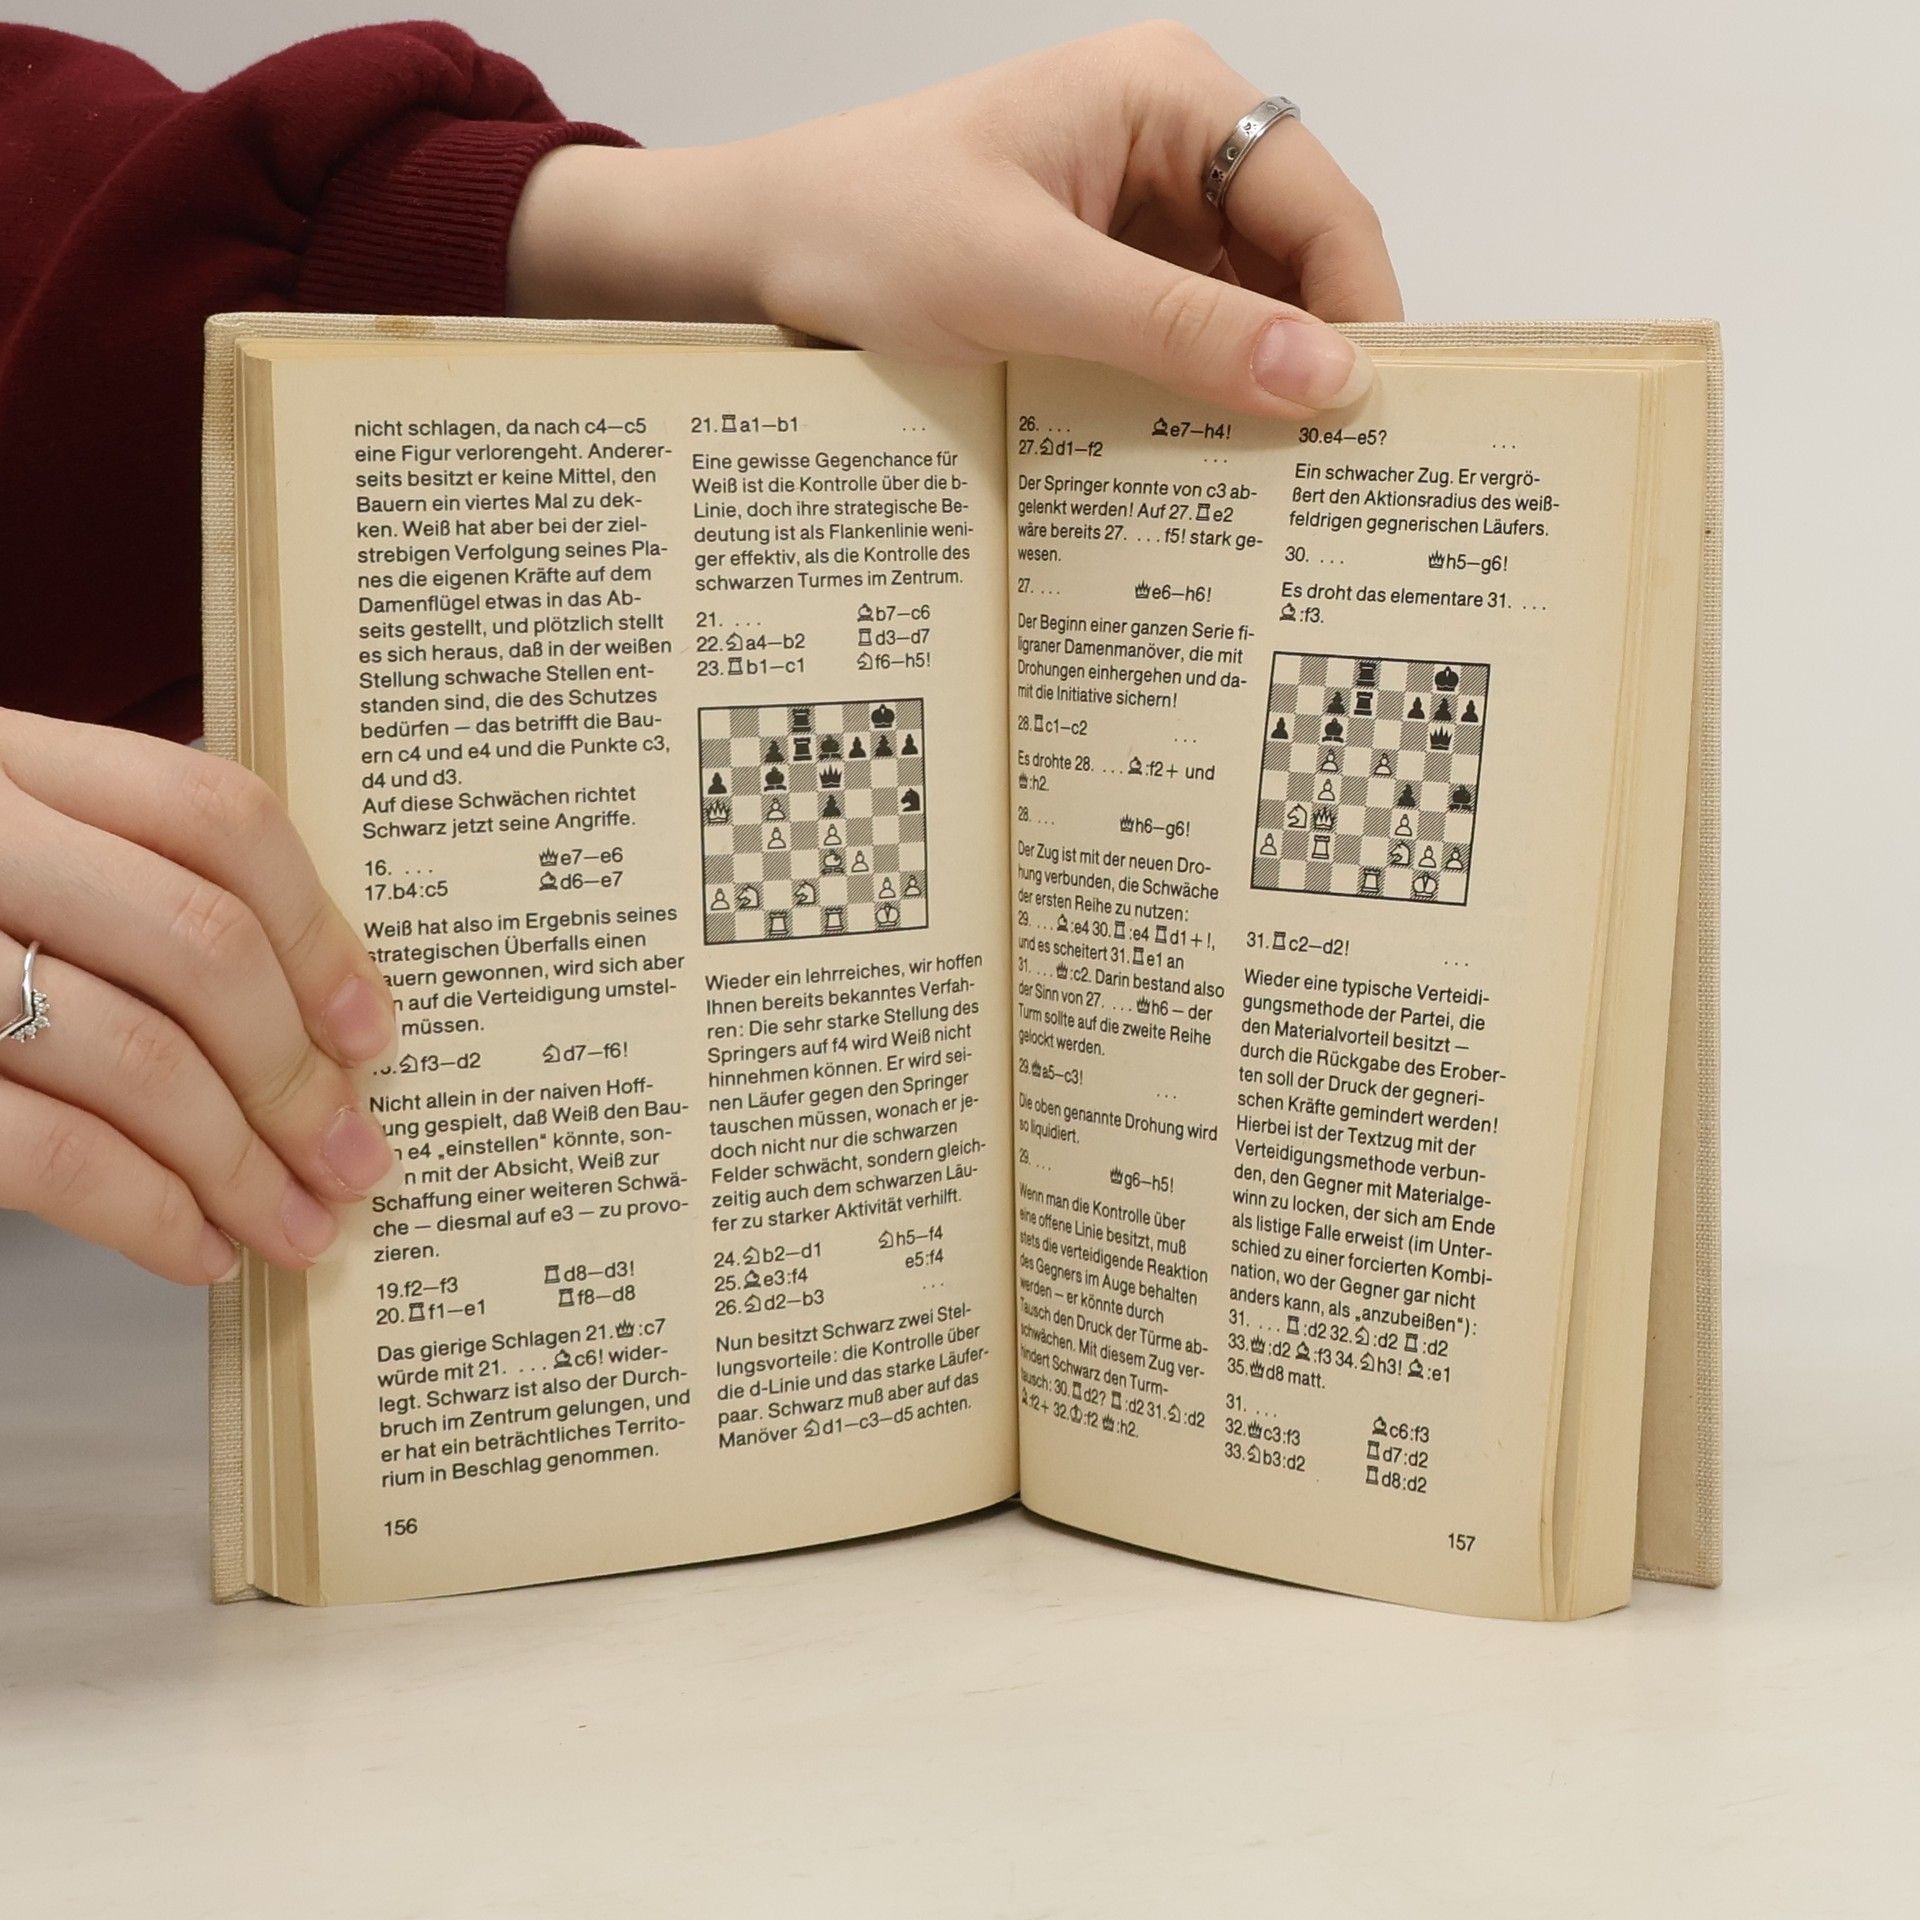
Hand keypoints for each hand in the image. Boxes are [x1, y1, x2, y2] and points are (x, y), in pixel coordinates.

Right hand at [0, 708, 396, 1283]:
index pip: (214, 813)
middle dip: (300, 1076)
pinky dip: (150, 1215)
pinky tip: (199, 1251)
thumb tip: (325, 1014)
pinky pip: (52, 1154)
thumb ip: (121, 890)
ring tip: (301, 1228)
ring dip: (245, 1166)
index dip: (321, 932)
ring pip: (138, 1055)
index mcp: (1, 757)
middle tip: (359, 1162)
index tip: (372, 1032)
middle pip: (200, 942)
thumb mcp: (9, 864)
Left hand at [509, 21, 1400, 416]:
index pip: (1318, 202)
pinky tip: (1194, 467)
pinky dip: (1193, 403)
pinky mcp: (1100, 281)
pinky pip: (1180, 344)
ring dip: (1252, 393)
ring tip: (1269, 492)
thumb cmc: (863, 226)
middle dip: (1311, 360)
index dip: (1360, 311)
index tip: (1372, 423)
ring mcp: (1137, 217)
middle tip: (1329, 480)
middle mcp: (1169, 147)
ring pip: (1242, 313)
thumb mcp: (1024, 281)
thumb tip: (1323, 378)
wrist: (755, 251)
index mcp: (1168, 95)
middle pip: (1294, 261)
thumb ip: (1174, 330)